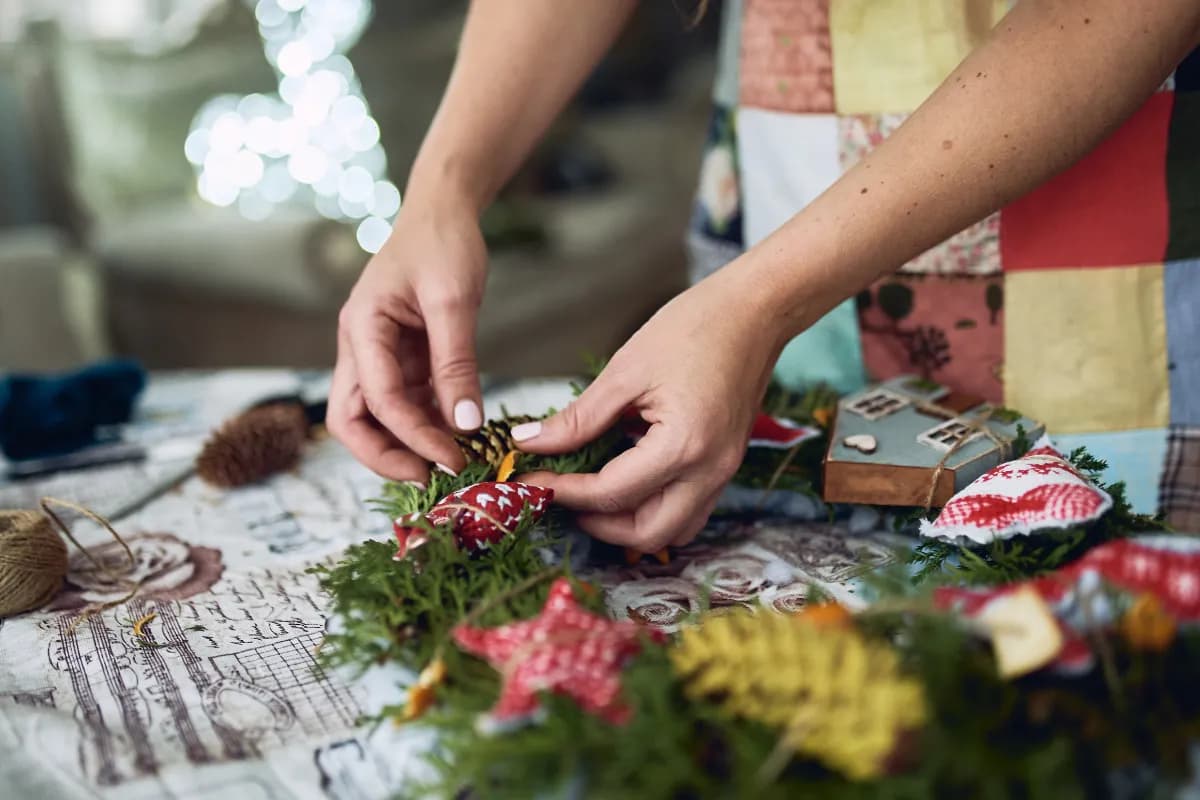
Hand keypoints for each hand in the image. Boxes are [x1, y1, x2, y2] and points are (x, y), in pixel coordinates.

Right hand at [329, 196, 486, 482]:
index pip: (376, 400)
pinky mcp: (401, 359)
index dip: (413, 436)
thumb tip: (466, 425)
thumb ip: (457, 363)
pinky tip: (460, 438)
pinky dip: (427, 425)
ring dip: (409, 444)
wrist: (443, 211)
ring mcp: (377, 355)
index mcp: (361, 328)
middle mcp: (359, 347)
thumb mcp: (454, 300)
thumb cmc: (443, 243)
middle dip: (386, 456)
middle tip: (434, 477)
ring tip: (454, 463)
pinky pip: (405, 403)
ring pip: (376, 418)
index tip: (453, 458)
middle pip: (351, 421)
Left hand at [515, 266, 787, 550]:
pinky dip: (654, 508)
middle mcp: (709, 473)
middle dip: (597, 524)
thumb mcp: (626, 371)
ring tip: (592, 494)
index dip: (565, 491)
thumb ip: (578, 418)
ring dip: (628, 524)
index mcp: (683, 447)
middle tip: (562, 494)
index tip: (532, 479)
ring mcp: (723, 474)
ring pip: (673, 531)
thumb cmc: (694, 329)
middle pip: (646, 534)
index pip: (612, 494)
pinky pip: (689, 510)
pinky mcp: (725, 466)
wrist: (755, 312)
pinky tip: (626, 480)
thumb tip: (529, 442)